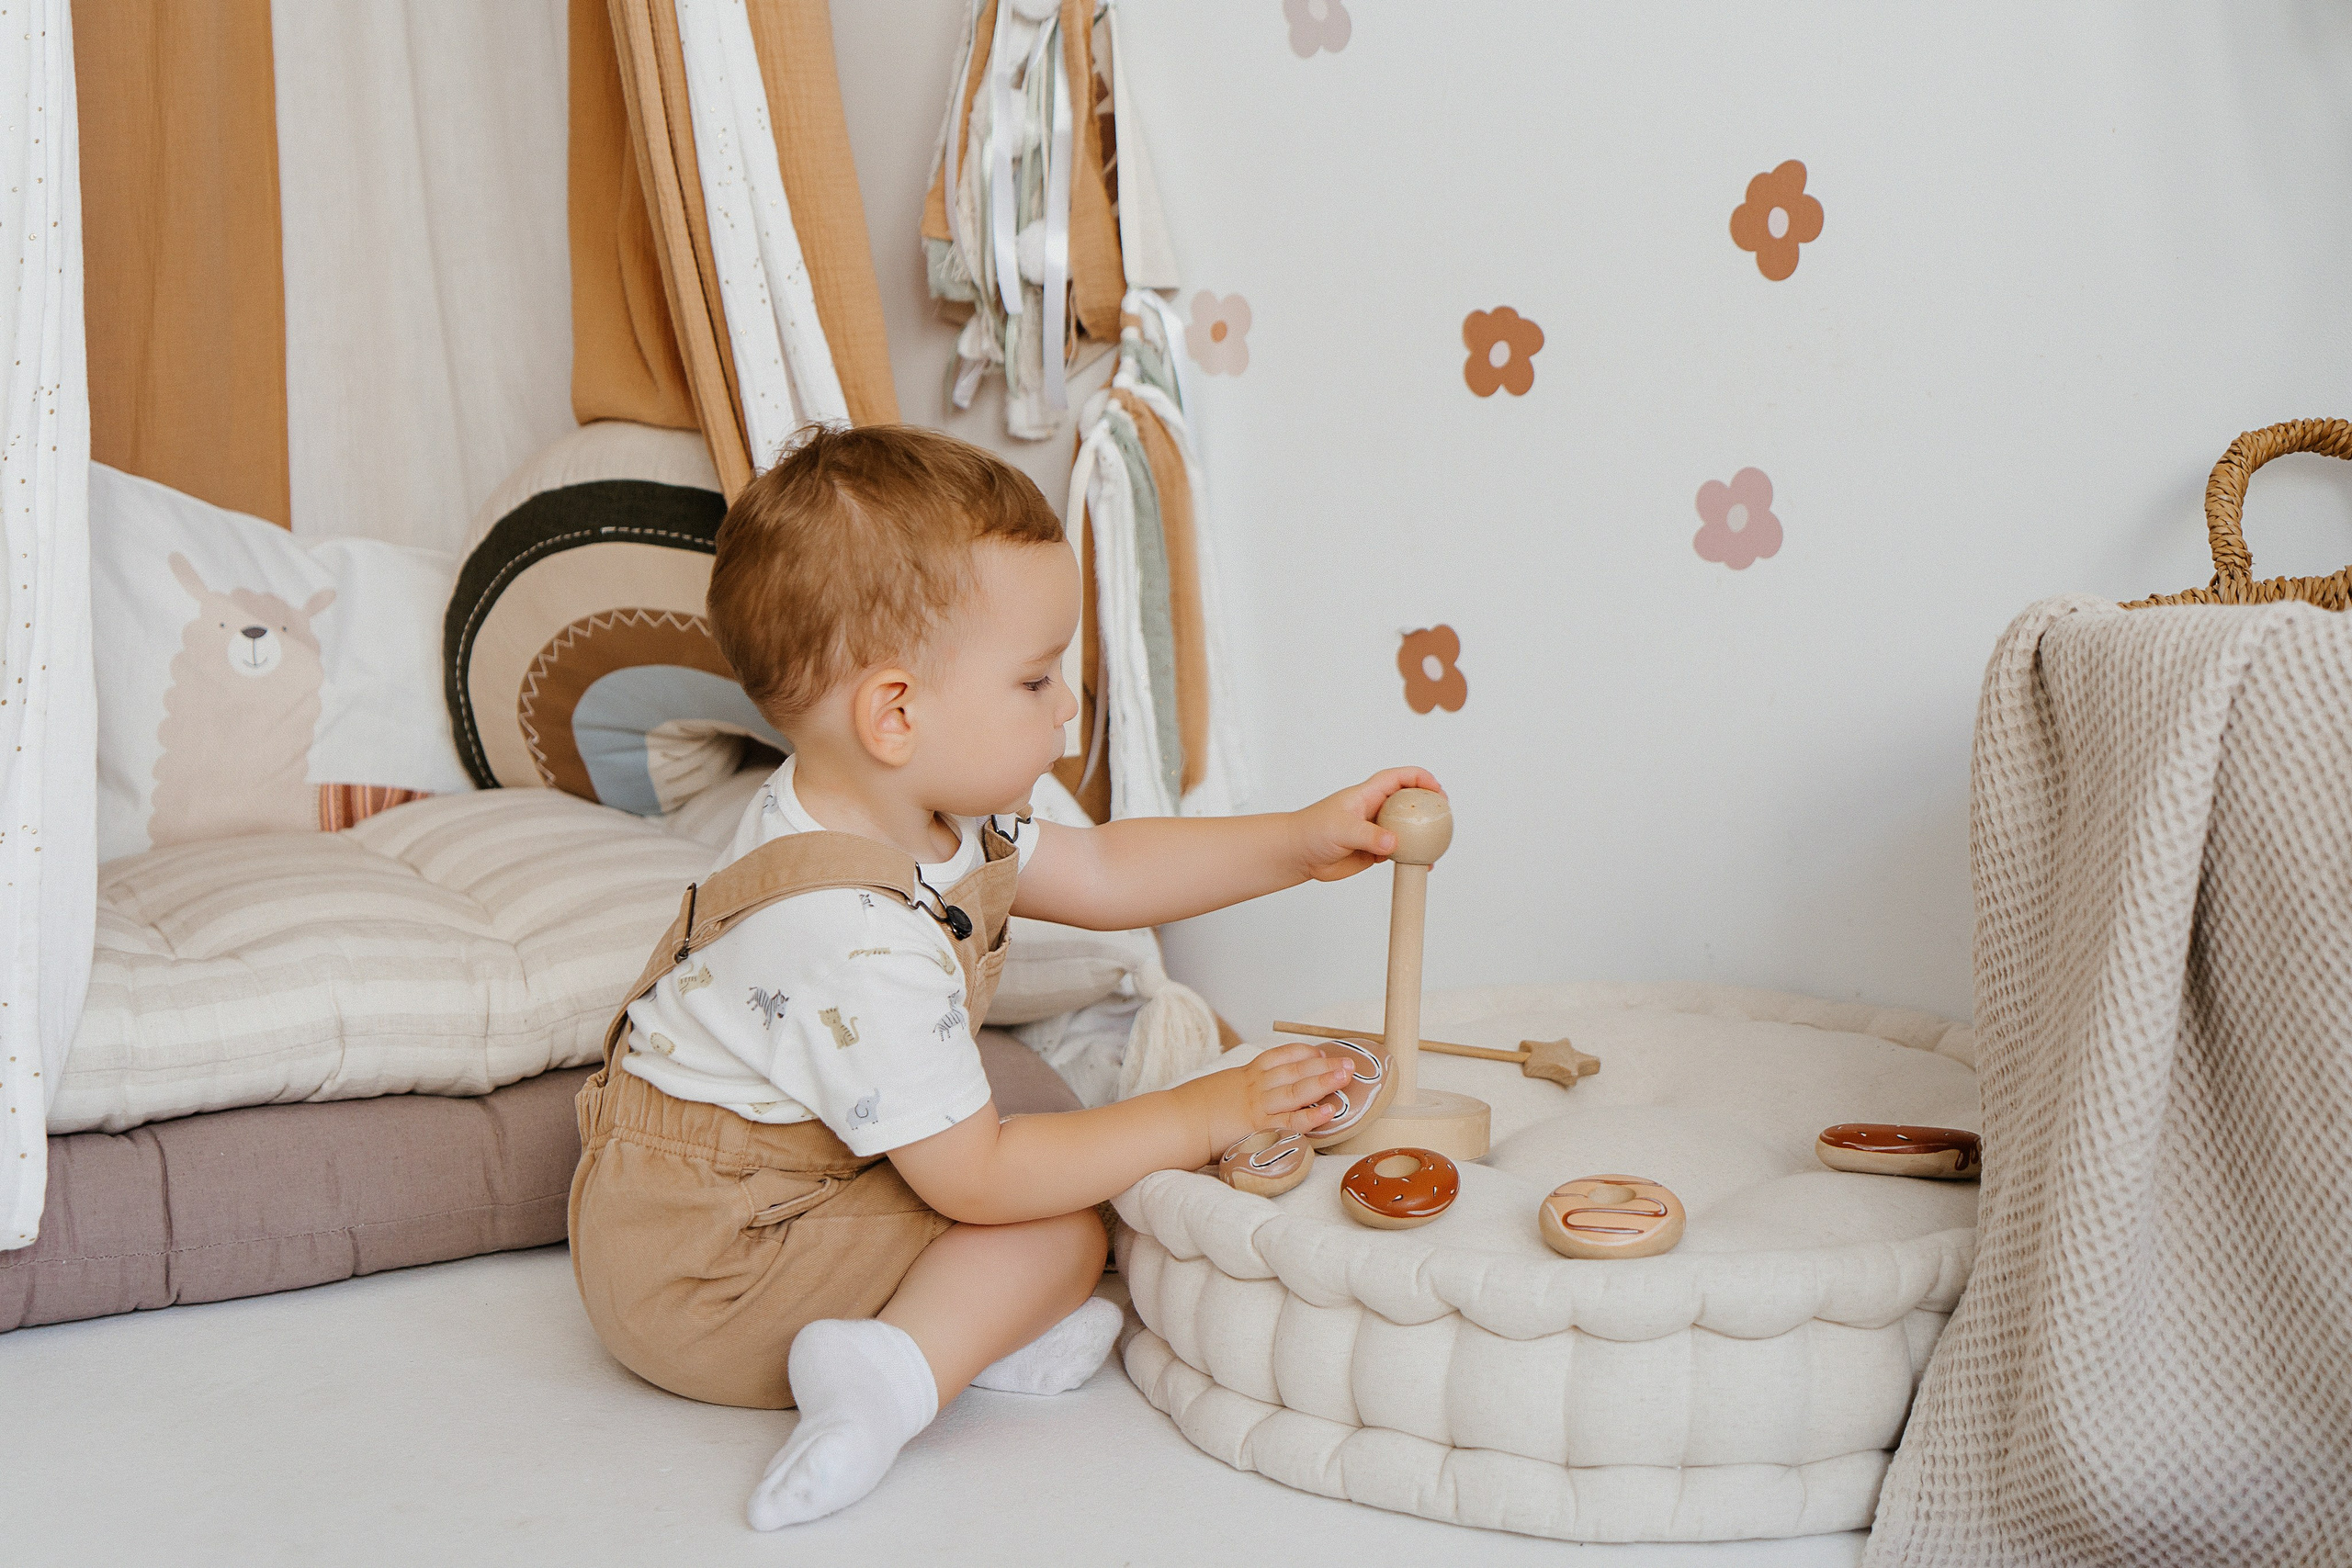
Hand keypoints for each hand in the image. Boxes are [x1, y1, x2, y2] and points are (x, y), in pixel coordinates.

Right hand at [1177, 1042, 1354, 1155]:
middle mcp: (1255, 1085)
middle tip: (1349, 1061)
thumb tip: (1244, 1097)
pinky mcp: (1258, 1127)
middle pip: (1295, 1069)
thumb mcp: (1217, 1090)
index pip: (1279, 1056)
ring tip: (1347, 1075)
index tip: (1318, 1052)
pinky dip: (1312, 1115)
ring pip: (1298, 1089)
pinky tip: (1330, 1110)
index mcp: (1245, 1074)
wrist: (1177, 1121)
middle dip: (1324, 1064)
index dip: (1302, 1053)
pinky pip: (1291, 1120)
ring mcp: (1258, 1105)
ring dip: (1325, 1081)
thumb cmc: (1191, 1109)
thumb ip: (1234, 1090)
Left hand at [1289, 767, 1442, 883]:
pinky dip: (1413, 856)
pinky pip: (1400, 851)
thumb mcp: (1342, 829)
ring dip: (1423, 834)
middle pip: (1409, 802)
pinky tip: (1422, 865)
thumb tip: (1394, 843)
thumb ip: (1369, 836)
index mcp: (1368, 794)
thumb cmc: (1313, 831)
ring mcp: (1377, 830)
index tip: (1437, 791)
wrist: (1299, 855)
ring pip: (1407, 828)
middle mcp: (1376, 810)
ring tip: (1439, 844)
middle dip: (1429, 805)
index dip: (1421, 779)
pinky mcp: (1375, 850)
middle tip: (1444, 817)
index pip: (1399, 778)